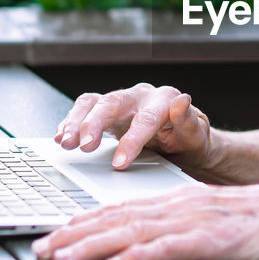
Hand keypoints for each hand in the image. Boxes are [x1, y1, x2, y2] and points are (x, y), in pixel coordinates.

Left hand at [31, 184, 258, 259]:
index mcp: (179, 199)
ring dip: (94, 246)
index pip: (120, 209)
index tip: (53, 234)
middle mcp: (180, 206)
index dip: (83, 222)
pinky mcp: (214, 242)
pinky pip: (172, 249)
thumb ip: (178, 223)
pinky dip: (142, 256)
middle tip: (41, 249)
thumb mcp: (213, 215)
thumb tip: (142, 240)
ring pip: (134, 233)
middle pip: (116, 219)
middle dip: (73, 235)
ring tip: (63, 257)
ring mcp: (196, 223)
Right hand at [54, 84, 213, 169]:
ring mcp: (122, 102)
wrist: (184, 141)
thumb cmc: (191, 139)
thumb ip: (189, 120)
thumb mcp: (197, 135)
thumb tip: (183, 101)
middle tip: (83, 146)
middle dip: (94, 124)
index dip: (131, 140)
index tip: (119, 163)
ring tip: (65, 142)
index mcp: (163, 99)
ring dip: (76, 121)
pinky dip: (71, 122)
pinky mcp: (108, 112)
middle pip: (112, 103)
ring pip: (93, 102)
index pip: (144, 119)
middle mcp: (140, 96)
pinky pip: (85, 109)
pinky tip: (62, 137)